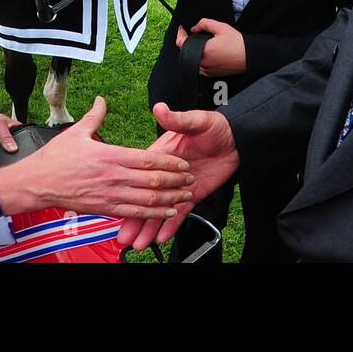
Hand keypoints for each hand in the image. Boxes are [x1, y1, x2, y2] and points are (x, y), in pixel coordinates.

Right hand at [0, 97, 194, 219]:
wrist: (37, 184)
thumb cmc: (55, 158)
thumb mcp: (76, 132)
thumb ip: (94, 116)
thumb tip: (101, 100)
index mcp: (110, 155)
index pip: (147, 159)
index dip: (169, 162)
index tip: (183, 161)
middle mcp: (113, 176)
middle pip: (153, 180)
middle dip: (176, 180)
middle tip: (191, 178)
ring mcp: (110, 195)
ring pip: (147, 199)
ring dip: (170, 198)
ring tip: (186, 196)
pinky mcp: (104, 209)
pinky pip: (134, 213)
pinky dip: (153, 213)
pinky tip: (166, 211)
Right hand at [117, 104, 238, 249]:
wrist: (236, 138)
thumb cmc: (214, 126)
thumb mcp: (195, 121)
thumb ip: (177, 118)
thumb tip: (160, 107)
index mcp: (160, 154)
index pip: (141, 175)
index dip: (128, 189)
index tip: (116, 201)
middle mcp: (166, 174)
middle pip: (146, 198)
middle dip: (134, 217)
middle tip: (123, 235)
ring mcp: (179, 187)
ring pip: (161, 210)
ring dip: (149, 227)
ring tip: (138, 243)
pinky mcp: (193, 195)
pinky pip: (181, 213)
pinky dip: (171, 226)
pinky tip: (161, 238)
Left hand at [177, 19, 245, 76]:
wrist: (248, 57)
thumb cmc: (237, 43)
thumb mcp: (221, 27)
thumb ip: (204, 24)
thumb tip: (194, 28)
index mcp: (203, 51)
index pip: (182, 43)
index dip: (180, 34)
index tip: (181, 29)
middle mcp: (202, 63)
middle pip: (187, 51)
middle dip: (189, 42)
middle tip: (195, 34)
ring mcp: (206, 70)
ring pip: (193, 59)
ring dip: (195, 51)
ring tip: (205, 43)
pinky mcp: (211, 74)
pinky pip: (199, 65)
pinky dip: (201, 58)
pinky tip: (210, 52)